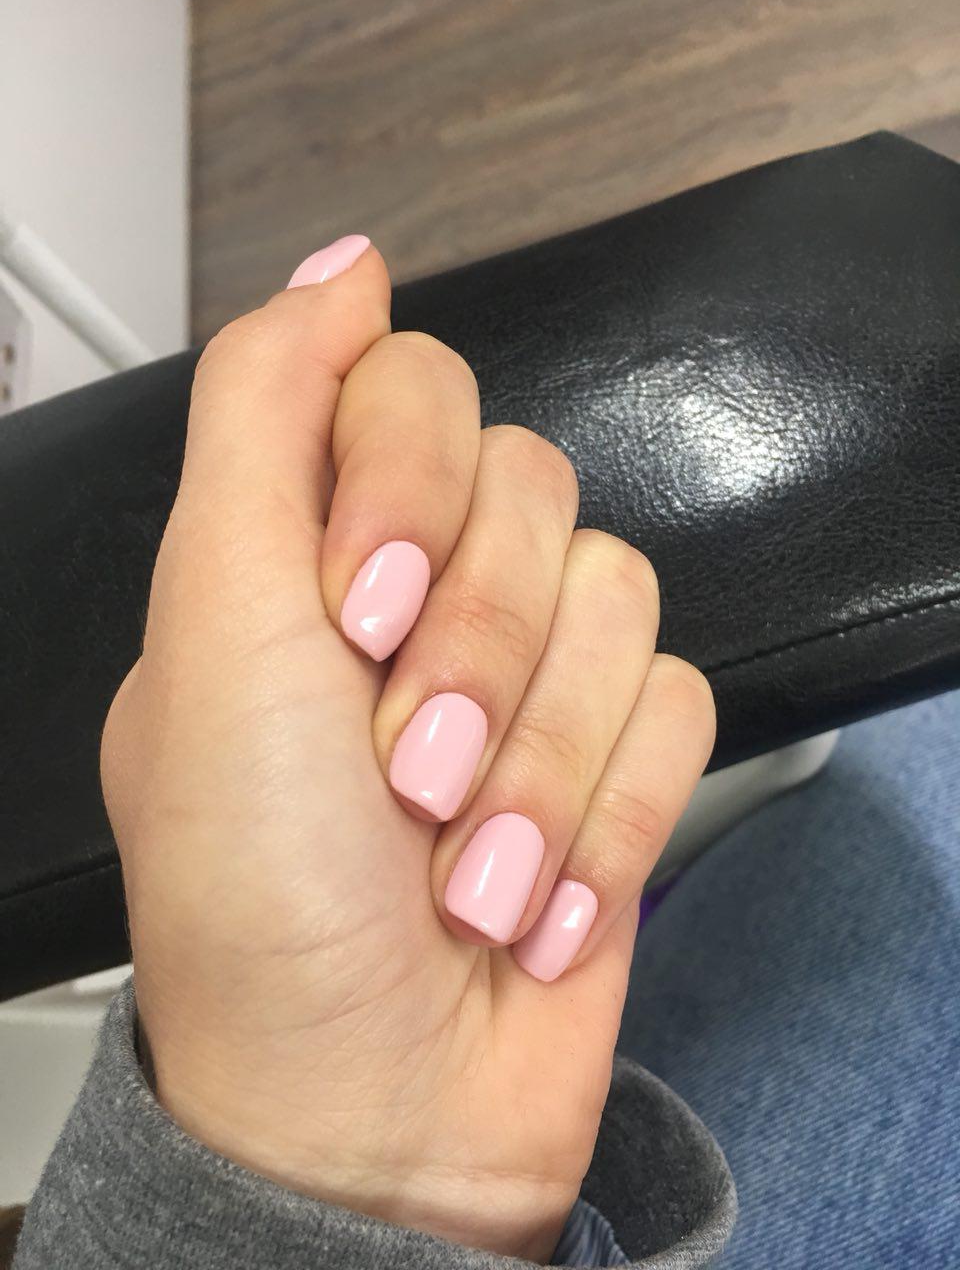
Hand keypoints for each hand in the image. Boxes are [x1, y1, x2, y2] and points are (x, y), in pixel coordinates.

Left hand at [101, 238, 715, 1260]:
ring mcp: (525, 677)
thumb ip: (263, 415)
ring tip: (461, 860)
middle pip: (531, 487)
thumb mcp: (213, 629)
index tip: (357, 610)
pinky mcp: (613, 756)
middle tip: (403, 767)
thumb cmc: (256, 905)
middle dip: (474, 648)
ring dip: (538, 756)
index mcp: (304, 556)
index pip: (407, 386)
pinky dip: (604, 814)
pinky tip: (533, 896)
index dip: (405, 481)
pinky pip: (680, 701)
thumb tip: (341, 269)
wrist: (364, 1114)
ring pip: (617, 596)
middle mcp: (419, 599)